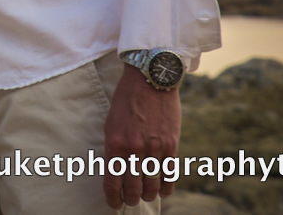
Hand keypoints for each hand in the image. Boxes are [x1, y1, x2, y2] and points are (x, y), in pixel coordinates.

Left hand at [103, 65, 179, 208]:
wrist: (150, 80)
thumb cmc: (126, 100)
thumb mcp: (111, 123)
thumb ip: (114, 147)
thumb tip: (116, 172)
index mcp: (114, 143)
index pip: (112, 181)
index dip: (112, 197)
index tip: (114, 204)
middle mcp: (134, 148)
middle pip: (133, 188)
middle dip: (130, 199)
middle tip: (130, 201)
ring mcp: (154, 148)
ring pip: (151, 186)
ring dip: (147, 195)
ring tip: (144, 196)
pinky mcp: (171, 145)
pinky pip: (169, 175)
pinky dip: (165, 188)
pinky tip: (162, 191)